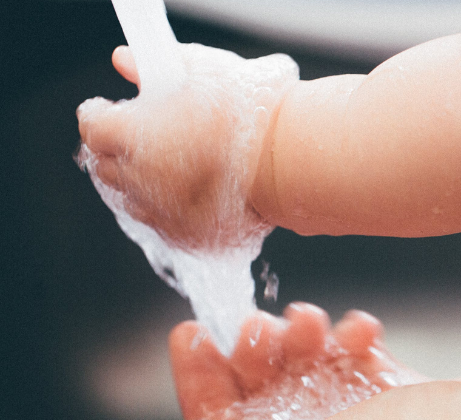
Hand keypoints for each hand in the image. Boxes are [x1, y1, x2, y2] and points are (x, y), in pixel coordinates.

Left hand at [76, 44, 299, 249]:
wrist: (292, 162)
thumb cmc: (251, 114)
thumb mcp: (205, 71)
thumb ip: (156, 66)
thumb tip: (127, 63)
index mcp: (132, 134)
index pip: (92, 125)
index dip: (102, 113)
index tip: (114, 108)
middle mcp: (138, 179)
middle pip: (105, 165)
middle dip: (118, 149)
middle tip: (147, 134)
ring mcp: (162, 213)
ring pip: (131, 198)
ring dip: (141, 181)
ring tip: (171, 164)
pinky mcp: (188, 238)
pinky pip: (164, 223)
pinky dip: (169, 207)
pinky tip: (194, 190)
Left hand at [169, 304, 460, 419]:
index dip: (201, 397)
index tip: (194, 340)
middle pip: (268, 416)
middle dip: (255, 363)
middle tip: (255, 324)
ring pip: (314, 387)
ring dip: (304, 346)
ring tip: (313, 322)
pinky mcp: (417, 410)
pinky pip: (363, 373)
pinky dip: (353, 345)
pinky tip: (363, 327)